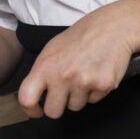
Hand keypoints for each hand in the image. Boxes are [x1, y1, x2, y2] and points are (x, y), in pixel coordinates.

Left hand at [17, 0, 138, 119]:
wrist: (113, 26)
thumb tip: (37, 92)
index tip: (37, 110)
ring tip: (85, 73)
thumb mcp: (53, 48)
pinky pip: (93, 100)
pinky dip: (94, 91)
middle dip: (59, 104)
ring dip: (79, 95)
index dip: (30, 109)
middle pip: (53, 112)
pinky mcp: (102, 86)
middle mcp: (63, 76)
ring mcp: (83, 82)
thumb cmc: (83, 35)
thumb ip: (43, 71)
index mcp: (46, 65)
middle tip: (66, 90)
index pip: (26, 98)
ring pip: (75, 106)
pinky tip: (97, 72)